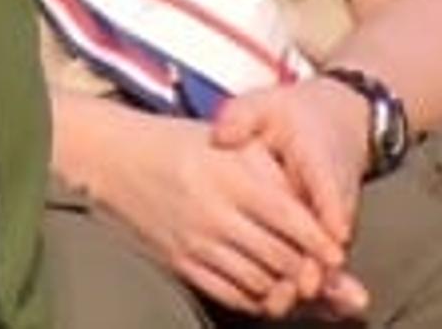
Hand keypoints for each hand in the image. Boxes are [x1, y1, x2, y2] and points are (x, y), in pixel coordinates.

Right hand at [88, 101, 358, 317]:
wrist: (107, 156)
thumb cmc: (177, 145)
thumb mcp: (226, 145)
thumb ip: (276, 177)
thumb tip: (325, 226)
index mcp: (226, 173)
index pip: (292, 219)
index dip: (322, 243)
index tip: (335, 252)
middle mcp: (211, 209)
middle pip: (283, 259)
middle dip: (310, 271)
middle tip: (317, 269)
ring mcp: (193, 239)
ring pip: (262, 283)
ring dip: (284, 287)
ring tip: (290, 277)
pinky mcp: (178, 261)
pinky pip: (232, 295)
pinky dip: (255, 297)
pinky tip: (259, 284)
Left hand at [209, 81, 377, 305]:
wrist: (339, 121)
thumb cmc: (291, 113)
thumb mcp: (265, 105)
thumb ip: (241, 117)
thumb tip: (219, 136)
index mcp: (318, 158)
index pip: (327, 189)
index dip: (329, 218)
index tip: (330, 245)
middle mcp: (335, 193)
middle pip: (332, 235)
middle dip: (318, 263)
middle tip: (298, 290)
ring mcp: (336, 214)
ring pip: (330, 251)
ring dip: (315, 275)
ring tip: (287, 299)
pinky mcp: (330, 228)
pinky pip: (323, 254)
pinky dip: (310, 273)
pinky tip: (285, 295)